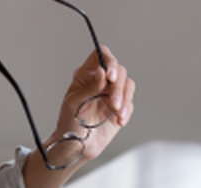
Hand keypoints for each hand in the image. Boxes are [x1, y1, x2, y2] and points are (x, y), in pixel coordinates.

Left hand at [52, 46, 135, 161]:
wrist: (77, 146)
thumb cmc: (69, 123)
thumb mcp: (74, 103)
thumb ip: (89, 87)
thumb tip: (102, 71)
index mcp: (85, 75)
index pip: (100, 55)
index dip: (109, 61)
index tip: (111, 76)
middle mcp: (100, 81)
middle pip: (119, 70)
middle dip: (118, 87)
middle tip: (113, 103)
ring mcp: (110, 94)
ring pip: (127, 84)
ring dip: (125, 98)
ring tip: (116, 113)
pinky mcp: (120, 107)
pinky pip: (130, 102)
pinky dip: (126, 111)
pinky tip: (118, 121)